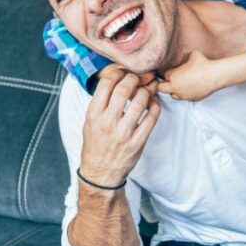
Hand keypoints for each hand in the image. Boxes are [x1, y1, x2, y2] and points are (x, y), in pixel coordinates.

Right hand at [78, 67, 160, 187]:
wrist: (100, 172)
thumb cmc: (95, 144)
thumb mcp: (90, 121)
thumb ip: (102, 102)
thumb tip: (118, 78)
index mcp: (93, 114)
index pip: (107, 83)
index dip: (118, 72)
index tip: (124, 72)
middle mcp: (107, 122)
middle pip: (125, 88)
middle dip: (135, 78)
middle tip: (139, 78)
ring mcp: (123, 133)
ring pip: (141, 101)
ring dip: (147, 91)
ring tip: (147, 90)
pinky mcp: (137, 142)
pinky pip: (152, 117)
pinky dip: (155, 106)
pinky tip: (153, 103)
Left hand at [159, 50, 225, 101]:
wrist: (215, 75)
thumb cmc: (203, 63)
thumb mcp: (193, 54)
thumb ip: (185, 57)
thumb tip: (186, 55)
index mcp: (173, 76)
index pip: (165, 75)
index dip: (170, 73)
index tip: (175, 70)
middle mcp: (176, 88)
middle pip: (161, 88)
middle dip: (165, 84)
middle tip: (172, 79)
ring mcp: (184, 95)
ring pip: (173, 95)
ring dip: (175, 90)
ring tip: (182, 84)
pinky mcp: (192, 99)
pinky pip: (185, 97)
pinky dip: (186, 93)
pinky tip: (192, 87)